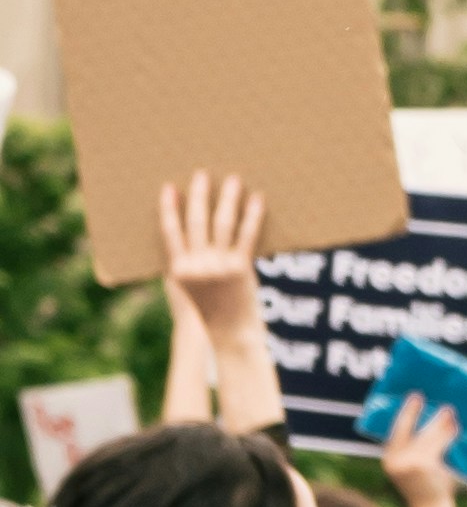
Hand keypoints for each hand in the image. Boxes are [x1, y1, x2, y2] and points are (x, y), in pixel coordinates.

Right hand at [158, 170, 267, 340]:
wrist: (229, 333)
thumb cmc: (206, 310)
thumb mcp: (186, 289)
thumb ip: (182, 264)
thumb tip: (181, 234)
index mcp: (179, 269)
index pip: (170, 232)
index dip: (169, 208)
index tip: (169, 187)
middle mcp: (198, 265)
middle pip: (197, 222)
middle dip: (199, 196)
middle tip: (202, 173)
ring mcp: (219, 265)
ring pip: (223, 224)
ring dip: (227, 199)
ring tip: (233, 179)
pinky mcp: (241, 268)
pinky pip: (248, 235)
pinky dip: (252, 216)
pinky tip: (257, 199)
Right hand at [378, 391, 462, 506]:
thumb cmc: (427, 488)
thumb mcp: (415, 468)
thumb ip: (416, 450)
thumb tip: (435, 421)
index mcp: (390, 460)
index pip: (395, 431)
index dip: (405, 413)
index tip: (414, 397)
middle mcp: (395, 460)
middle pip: (407, 429)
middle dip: (415, 412)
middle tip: (425, 397)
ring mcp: (408, 463)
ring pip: (425, 436)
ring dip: (439, 422)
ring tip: (449, 411)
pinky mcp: (423, 465)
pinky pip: (438, 445)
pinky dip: (448, 435)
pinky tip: (456, 428)